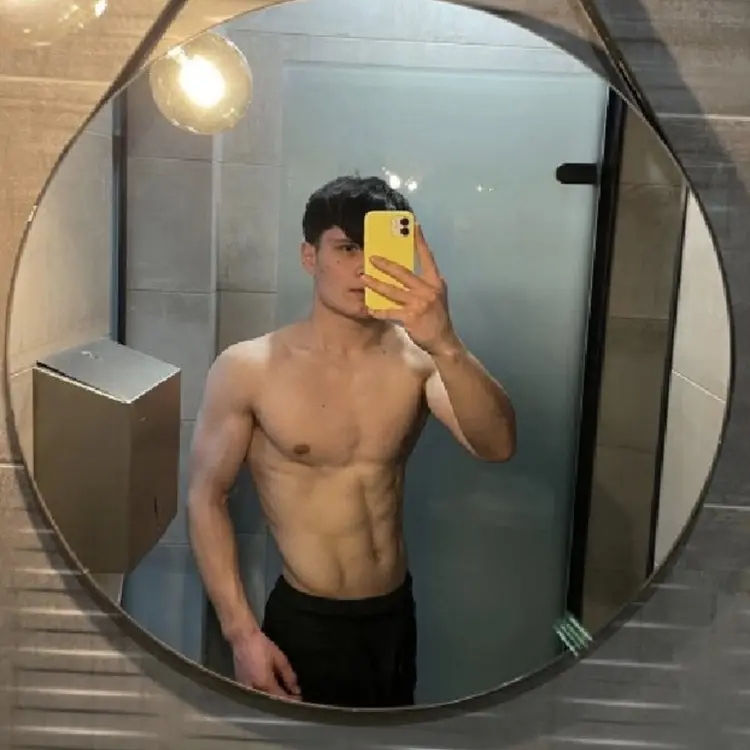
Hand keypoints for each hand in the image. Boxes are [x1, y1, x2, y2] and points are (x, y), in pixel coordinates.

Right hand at [232, 629, 300, 699]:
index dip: (290, 700)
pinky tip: (269, 691)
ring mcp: (245, 689)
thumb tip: (296, 690)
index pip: (279, 698)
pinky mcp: (240, 686)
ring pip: (261, 701)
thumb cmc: (262, 646)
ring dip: (271, 700)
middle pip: (269, 702)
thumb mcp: (279, 659)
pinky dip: (262, 695)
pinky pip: (253, 695)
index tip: (299, 699)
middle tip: (292, 698)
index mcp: (264, 683)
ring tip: (282, 695)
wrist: (243, 638)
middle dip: (281, 702)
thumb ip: (288, 676)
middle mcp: (254, 690)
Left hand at [364, 225, 457, 354]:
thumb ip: (422, 285)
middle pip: (403, 272)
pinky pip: (391, 311)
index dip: (420, 241)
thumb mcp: (435, 297)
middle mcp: (428, 290)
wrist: (443, 341)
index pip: (428, 257)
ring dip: (376, 284)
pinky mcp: (411, 317)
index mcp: (436, 282)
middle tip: (372, 257)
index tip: (414, 225)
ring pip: (393, 291)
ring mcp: (420, 303)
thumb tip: (402, 274)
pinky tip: (371, 309)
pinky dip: (379, 311)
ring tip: (363, 278)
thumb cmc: (437, 318)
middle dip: (386, 264)